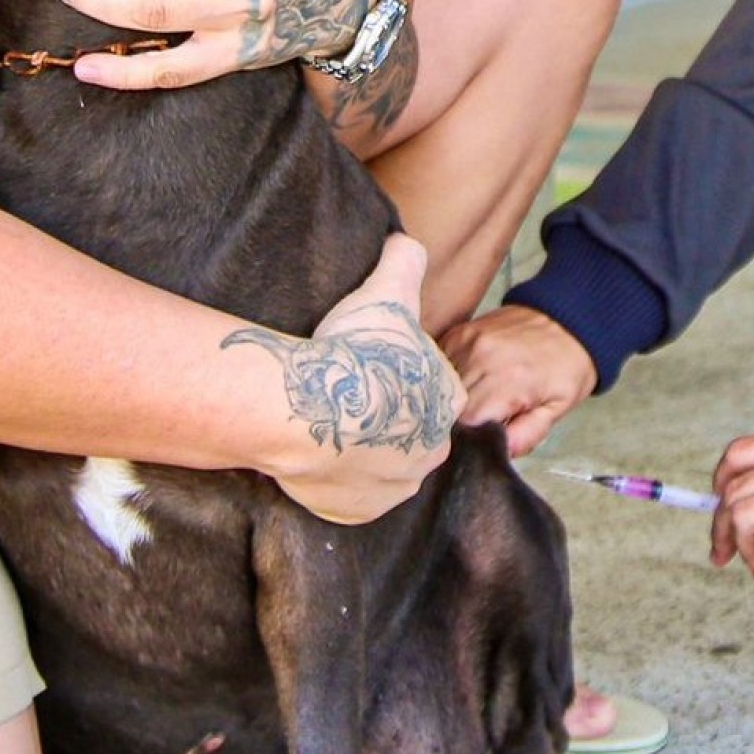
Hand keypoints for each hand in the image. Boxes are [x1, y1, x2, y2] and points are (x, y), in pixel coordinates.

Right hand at [240, 234, 457, 524]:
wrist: (307, 410)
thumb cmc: (354, 352)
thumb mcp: (386, 291)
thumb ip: (405, 261)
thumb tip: (404, 241)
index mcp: (446, 403)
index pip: (433, 386)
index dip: (401, 370)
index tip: (371, 362)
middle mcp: (430, 452)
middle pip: (409, 430)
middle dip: (384, 414)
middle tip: (348, 391)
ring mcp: (392, 488)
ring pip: (380, 465)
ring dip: (359, 447)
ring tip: (328, 419)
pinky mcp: (356, 512)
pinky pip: (347, 493)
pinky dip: (332, 476)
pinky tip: (315, 448)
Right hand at [442, 305, 596, 456]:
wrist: (570, 320)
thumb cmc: (567, 366)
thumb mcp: (557, 408)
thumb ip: (526, 436)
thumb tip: (497, 452)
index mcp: (508, 382)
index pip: (466, 423)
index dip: (469, 438)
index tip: (479, 439)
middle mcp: (482, 358)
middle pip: (449, 404)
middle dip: (459, 421)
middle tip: (479, 422)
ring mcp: (468, 342)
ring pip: (441, 384)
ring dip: (451, 398)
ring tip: (473, 400)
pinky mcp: (461, 332)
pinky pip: (440, 361)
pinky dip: (447, 376)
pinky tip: (465, 381)